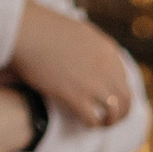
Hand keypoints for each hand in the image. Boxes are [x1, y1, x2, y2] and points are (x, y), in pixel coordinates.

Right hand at [9, 0, 131, 128]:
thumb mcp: (76, 32)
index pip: (123, 77)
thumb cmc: (42, 26)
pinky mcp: (75, 95)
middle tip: (109, 119)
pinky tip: (85, 123)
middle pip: (125, 97)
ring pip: (114, 111)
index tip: (109, 98)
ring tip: (101, 125)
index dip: (117, 91)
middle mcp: (106, 67)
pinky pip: (93, 118)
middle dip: (121, 112)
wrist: (26, 28)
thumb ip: (87, 46)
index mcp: (107, 49)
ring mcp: (92, 82)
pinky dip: (91, 124)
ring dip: (109, 121)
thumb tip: (82, 56)